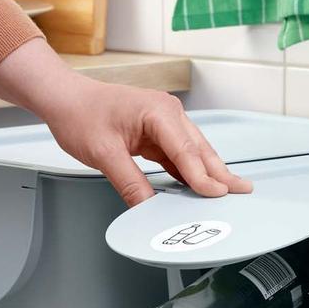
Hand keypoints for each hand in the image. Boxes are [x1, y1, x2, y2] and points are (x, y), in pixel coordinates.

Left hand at [0, 38, 254, 206]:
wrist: (65, 99)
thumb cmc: (80, 115)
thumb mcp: (103, 153)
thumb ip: (130, 182)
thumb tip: (148, 208)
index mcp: (158, 112)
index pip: (186, 151)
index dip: (203, 176)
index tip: (217, 195)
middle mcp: (167, 113)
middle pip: (199, 150)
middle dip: (220, 173)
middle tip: (243, 192)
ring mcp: (164, 122)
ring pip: (193, 152)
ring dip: (210, 172)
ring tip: (231, 191)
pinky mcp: (157, 133)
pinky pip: (180, 156)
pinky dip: (191, 171)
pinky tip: (201, 187)